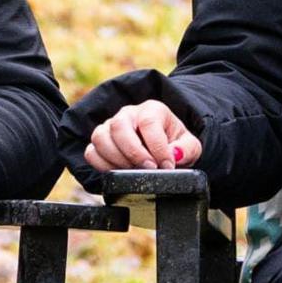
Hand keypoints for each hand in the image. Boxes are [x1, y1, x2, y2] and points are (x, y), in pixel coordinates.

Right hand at [81, 99, 199, 170]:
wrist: (162, 146)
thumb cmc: (175, 144)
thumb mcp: (190, 146)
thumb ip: (187, 149)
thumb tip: (174, 154)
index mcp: (152, 110)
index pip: (148, 122)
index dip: (157, 146)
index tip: (166, 165)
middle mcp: (128, 114)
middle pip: (119, 126)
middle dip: (133, 152)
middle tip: (148, 169)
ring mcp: (110, 127)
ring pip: (100, 137)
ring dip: (116, 159)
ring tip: (134, 171)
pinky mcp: (100, 142)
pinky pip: (91, 152)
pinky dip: (102, 165)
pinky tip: (119, 172)